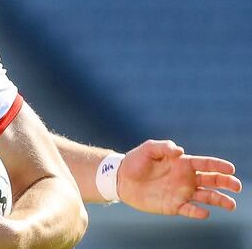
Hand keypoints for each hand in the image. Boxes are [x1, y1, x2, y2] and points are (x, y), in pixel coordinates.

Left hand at [117, 139, 241, 218]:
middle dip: (226, 183)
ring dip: (219, 200)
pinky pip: (189, 210)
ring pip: (206, 197)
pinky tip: (203, 212)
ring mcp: (182, 193)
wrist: (121, 179)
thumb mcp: (147, 149)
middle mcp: (186, 178)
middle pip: (212, 181)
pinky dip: (197, 212)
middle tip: (237, 186)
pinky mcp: (174, 206)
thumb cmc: (136, 161)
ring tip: (231, 204)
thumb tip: (180, 151)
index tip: (231, 169)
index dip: (219, 166)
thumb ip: (163, 147)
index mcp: (183, 163)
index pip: (205, 164)